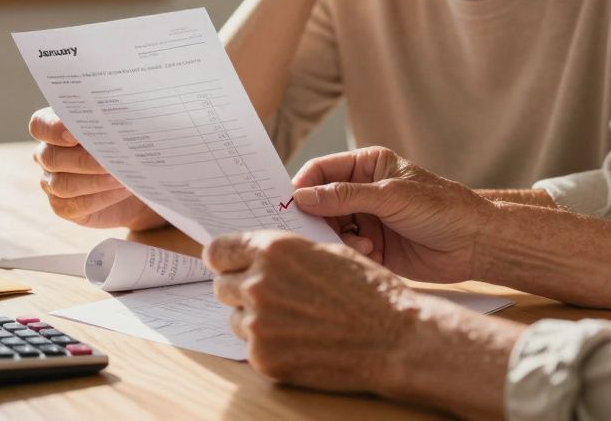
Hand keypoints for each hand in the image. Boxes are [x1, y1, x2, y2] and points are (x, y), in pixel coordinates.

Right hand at [29, 107, 164, 230]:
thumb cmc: (125, 145)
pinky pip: (74, 205)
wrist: (136, 179)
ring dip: (95, 181)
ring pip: (62, 184)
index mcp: (55, 128)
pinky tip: (122, 190)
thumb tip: (119, 119)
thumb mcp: (119, 129)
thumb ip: (112, 121)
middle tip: (110, 159)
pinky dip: (101, 198)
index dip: (52, 129)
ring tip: (121, 177)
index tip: (74, 134)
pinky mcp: (63, 207)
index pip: (39, 125)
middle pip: (50, 157)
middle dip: (82, 160)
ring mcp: (52, 182)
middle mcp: (47, 154)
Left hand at [204, 231, 422, 394]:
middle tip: (271, 297)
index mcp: (273, 251)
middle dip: (240, 290)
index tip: (228, 265)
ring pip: (236, 319)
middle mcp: (258, 284)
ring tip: (296, 322)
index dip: (223, 258)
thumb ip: (284, 255)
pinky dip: (271, 347)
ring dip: (255, 320)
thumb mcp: (326, 253)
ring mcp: (258, 324)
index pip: (217, 251)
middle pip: (221, 286)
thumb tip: (257, 258)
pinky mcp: (264, 358)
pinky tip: (302, 343)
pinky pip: (251, 348)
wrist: (393, 338)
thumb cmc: (368, 291)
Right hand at [292, 147, 494, 283]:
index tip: (290, 205)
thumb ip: (344, 196)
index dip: (303, 186)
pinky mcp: (372, 248)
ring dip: (338, 239)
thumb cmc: (441, 208)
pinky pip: (346, 250)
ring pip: (330, 229)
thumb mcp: (390, 196)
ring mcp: (366, 220)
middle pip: (320, 203)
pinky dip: (352, 254)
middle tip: (316, 232)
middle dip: (318, 218)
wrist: (475, 244)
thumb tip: (302, 196)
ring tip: (360, 245)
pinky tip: (370, 254)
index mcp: (366, 166)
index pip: (321, 171)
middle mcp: (362, 192)